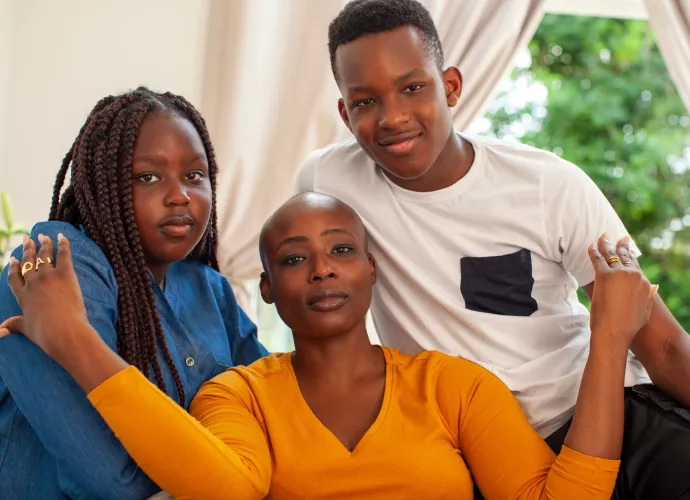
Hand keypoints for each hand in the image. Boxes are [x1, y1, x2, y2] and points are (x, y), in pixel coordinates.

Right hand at [0, 234, 90, 359]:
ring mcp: (48, 276)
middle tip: (27, 239)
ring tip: (43, 236)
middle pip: (28, 262)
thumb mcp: (25, 328)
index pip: (14, 277)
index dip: (14, 267)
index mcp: (22, 295)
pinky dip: (62, 243)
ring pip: (44, 255)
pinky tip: (61, 236)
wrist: (63, 331)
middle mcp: (32, 283)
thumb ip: (13, 325)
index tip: (14, 259)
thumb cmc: (45, 333)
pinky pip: (63, 254)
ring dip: (43, 244)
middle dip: (27, 249)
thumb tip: (0, 332)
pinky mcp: (65, 274)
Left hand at [588, 234, 657, 351]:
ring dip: (605, 243)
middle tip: (615, 237)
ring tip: (602, 237)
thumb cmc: (629, 326)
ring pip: (611, 254)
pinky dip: (593, 250)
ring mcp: (618, 274)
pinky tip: (590, 245)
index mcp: (644, 282)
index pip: (635, 263)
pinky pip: (597, 258)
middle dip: (619, 245)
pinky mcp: (603, 275)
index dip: (630, 254)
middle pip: (624, 256)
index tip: (627, 247)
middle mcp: (633, 275)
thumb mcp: (645, 311)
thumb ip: (649, 296)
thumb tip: (654, 286)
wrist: (614, 331)